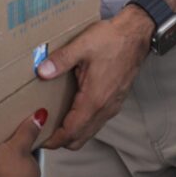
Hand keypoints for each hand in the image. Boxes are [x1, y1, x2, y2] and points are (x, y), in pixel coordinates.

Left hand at [37, 8, 152, 149]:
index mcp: (94, 99)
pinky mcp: (115, 101)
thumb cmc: (111, 39)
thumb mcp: (81, 46)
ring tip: (54, 122)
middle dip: (61, 141)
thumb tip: (41, 72)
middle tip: (43, 132)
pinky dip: (82, 124)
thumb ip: (60, 60)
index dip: (54, 140)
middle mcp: (105, 108)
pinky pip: (96, 122)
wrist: (135, 35)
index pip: (71, 132)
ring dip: (72, 133)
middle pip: (80, 138)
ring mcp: (112, 106)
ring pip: (89, 131)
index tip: (40, 139)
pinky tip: (72, 110)